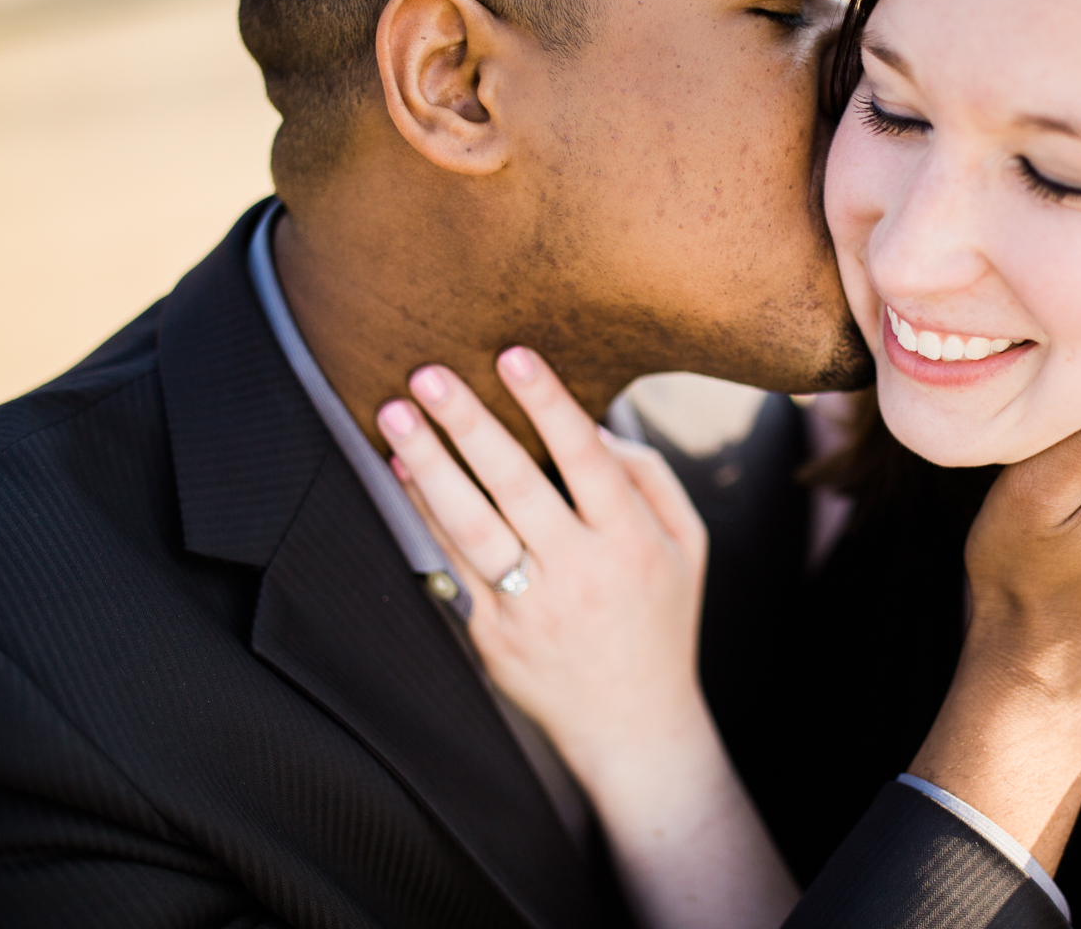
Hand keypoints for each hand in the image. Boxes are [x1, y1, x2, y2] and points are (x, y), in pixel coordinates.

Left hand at [378, 349, 798, 928]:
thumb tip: (591, 423)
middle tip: (429, 374)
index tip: (513, 356)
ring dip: (429, 467)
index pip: (587, 459)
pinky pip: (450, 565)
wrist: (632, 724)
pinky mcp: (491, 633)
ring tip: (394, 416)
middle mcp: (579, 572)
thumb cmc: (659, 618)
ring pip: (470, 527)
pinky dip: (422, 515)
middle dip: (470, 426)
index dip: (549, 405)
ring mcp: (529, 607)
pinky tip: (399, 472)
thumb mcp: (686, 544)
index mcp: (630, 542)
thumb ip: (647, 476)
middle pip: (516, 487)